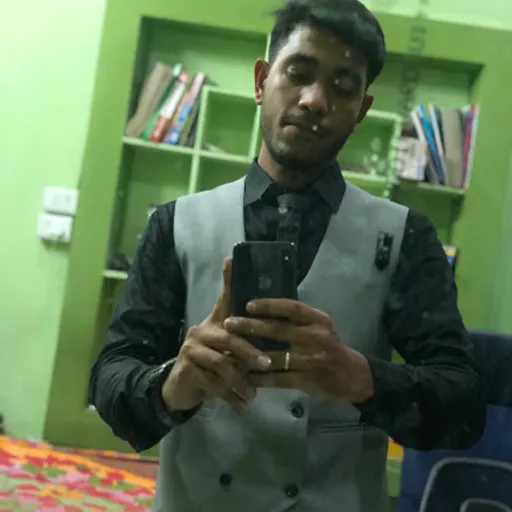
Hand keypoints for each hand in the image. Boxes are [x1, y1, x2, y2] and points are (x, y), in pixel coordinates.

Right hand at [162, 259, 271, 410]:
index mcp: (214, 323)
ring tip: (253, 394)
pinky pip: (213, 383)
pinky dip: (230, 396)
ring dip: (241, 381)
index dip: (228, 279)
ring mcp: (191, 350)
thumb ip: (243, 338)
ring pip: (222, 364)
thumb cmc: (210, 365)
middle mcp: (200, 331)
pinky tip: (241, 404)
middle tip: (268, 364)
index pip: (224, 298)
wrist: (181, 388)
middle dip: (250, 352)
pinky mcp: (186, 370)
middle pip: (230, 338)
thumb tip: (270, 328)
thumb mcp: (226, 350)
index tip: (231, 259)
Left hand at [224, 299, 373, 403]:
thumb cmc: (329, 346)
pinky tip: (245, 375)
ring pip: (275, 356)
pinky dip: (260, 377)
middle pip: (279, 330)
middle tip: (229, 324)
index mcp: (318, 320)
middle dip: (251, 326)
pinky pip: (278, 378)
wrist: (352, 376)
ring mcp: (312, 360)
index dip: (269, 305)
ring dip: (250, 354)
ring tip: (230, 350)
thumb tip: (263, 307)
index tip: (247, 304)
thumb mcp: (320, 327)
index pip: (292, 307)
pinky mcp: (307, 380)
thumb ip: (297, 319)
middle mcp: (317, 337)